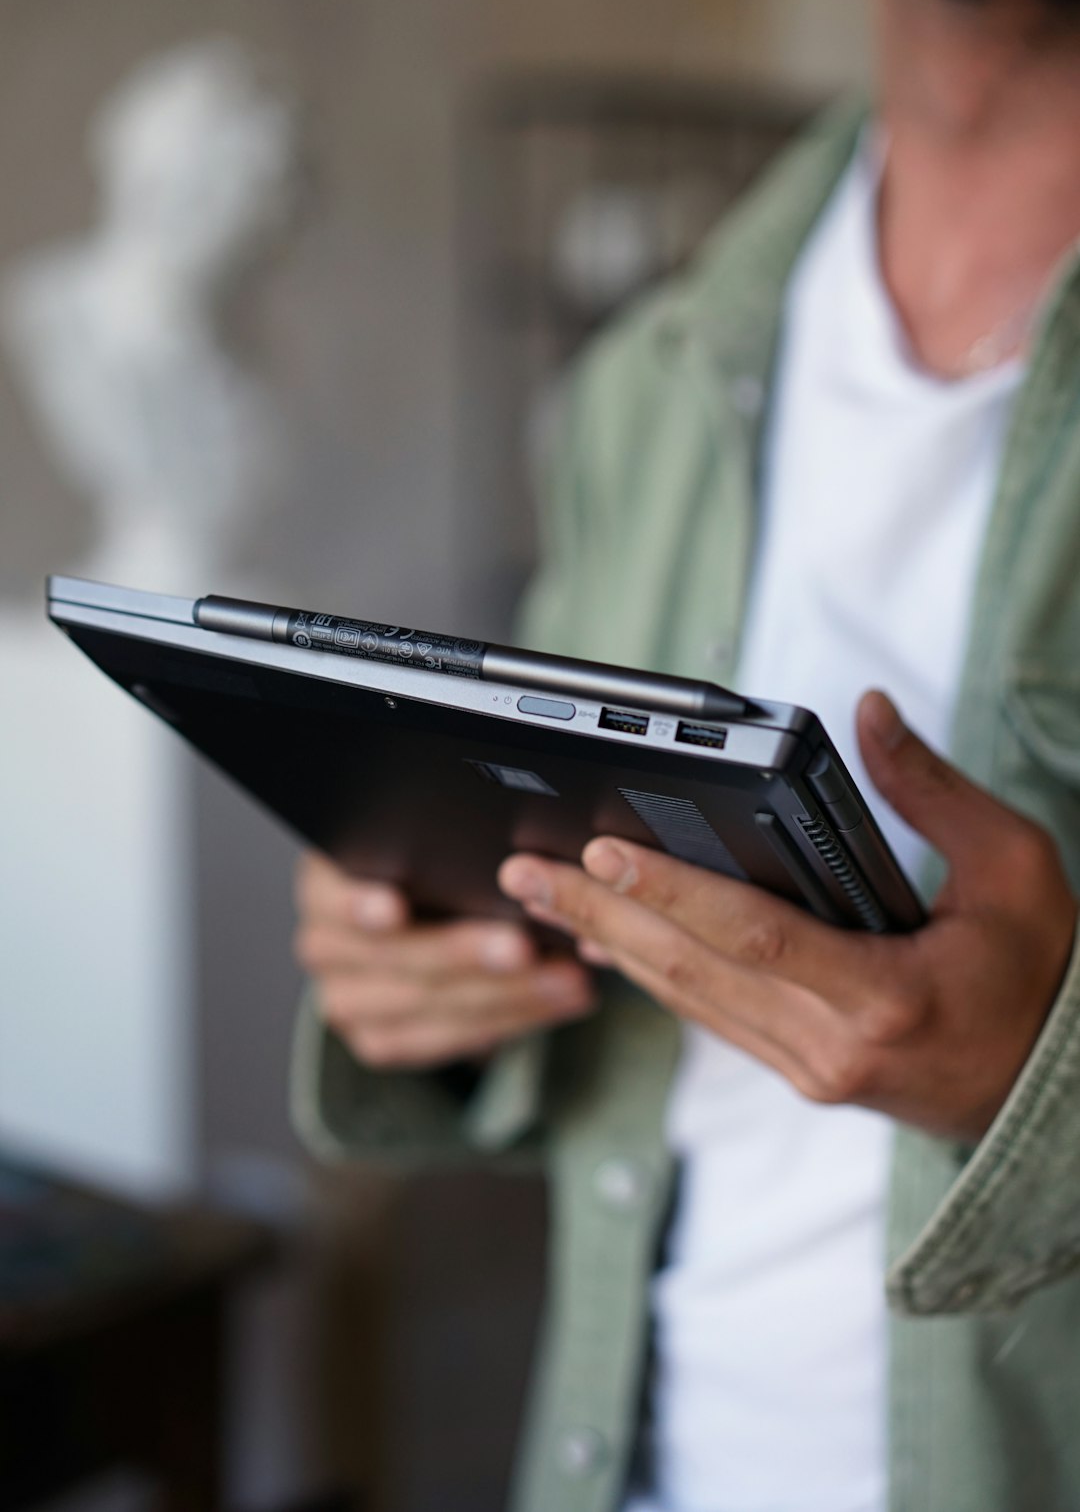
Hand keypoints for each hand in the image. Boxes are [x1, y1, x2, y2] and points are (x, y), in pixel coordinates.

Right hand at [294, 852, 596, 1070]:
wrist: (406, 926)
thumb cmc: (425, 872)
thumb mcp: (421, 849)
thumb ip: (442, 850)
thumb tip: (512, 857)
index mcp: (325, 886)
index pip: (333, 896)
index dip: (360, 905)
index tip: (394, 909)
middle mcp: (325, 947)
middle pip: (394, 956)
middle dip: (464, 952)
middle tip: (522, 945)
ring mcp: (346, 1000)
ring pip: (427, 1004)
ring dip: (506, 993)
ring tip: (565, 978)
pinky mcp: (378, 1040)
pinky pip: (445, 1038)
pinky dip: (509, 1020)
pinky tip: (555, 1002)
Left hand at [498, 691, 1078, 1141]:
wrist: (1056, 1089)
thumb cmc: (1042, 973)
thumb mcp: (1013, 867)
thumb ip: (931, 789)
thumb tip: (870, 710)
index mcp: (885, 996)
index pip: (752, 936)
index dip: (672, 890)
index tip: (602, 849)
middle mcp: (831, 1045)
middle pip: (692, 971)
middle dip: (601, 914)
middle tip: (525, 872)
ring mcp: (808, 1068)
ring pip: (688, 998)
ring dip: (610, 941)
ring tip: (539, 896)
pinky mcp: (799, 1072)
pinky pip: (708, 1016)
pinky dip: (652, 972)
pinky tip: (605, 938)